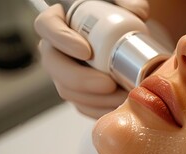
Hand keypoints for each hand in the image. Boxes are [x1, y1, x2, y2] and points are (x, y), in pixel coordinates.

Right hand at [34, 0, 147, 118]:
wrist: (130, 45)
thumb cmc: (121, 22)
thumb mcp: (125, 7)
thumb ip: (130, 3)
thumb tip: (139, 11)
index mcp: (60, 21)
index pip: (47, 26)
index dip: (61, 40)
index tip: (86, 51)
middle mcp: (56, 49)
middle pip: (54, 66)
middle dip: (81, 79)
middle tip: (109, 84)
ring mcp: (64, 74)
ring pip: (68, 91)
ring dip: (95, 99)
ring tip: (122, 97)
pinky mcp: (78, 94)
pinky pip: (83, 106)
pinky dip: (101, 110)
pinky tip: (119, 108)